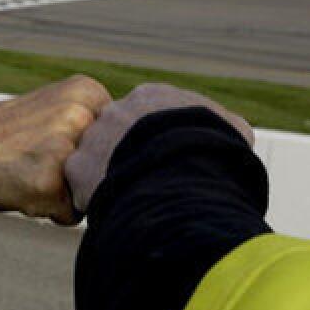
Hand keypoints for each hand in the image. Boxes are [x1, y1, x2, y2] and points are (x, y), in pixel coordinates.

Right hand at [0, 75, 109, 224]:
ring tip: (32, 173)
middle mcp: (81, 113)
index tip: (57, 143)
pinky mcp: (49, 181)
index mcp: (88, 90)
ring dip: (67, 194)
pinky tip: (23, 188)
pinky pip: (71, 214)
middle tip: (41, 159)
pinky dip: (51, 211)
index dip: (90, 152)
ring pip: (92, 190)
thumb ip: (96, 124)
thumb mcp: (57, 109)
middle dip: (82, 175)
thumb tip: (140, 155)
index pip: (119, 139)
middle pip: (109, 165)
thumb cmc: (8, 139)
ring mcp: (65, 147)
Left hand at [65, 82, 253, 213]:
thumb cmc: (215, 153)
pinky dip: (95, 200)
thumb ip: (225, 128)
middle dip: (127, 157)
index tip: (165, 161)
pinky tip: (115, 212)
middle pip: (116, 135)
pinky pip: (81, 186)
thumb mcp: (232, 132)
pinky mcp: (78, 169)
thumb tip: (232, 134)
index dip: (155, 141)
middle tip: (145, 182)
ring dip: (109, 177)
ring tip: (130, 200)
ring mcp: (93, 138)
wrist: (185, 175)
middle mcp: (115, 111)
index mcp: (150, 97)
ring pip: (95, 159)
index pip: (146, 117)